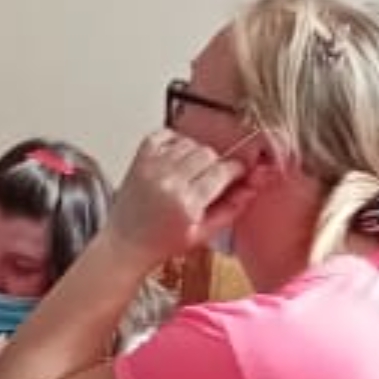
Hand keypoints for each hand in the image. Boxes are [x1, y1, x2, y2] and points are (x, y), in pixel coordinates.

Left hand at [108, 129, 254, 263]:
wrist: (126, 243)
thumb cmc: (162, 243)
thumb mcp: (203, 234)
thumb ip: (231, 209)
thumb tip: (252, 186)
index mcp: (186, 203)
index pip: (222, 171)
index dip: (236, 169)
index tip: (238, 172)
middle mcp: (168, 181)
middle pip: (207, 153)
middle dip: (216, 163)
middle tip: (212, 177)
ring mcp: (151, 168)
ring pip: (189, 143)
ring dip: (196, 153)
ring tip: (192, 171)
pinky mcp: (139, 160)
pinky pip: (164, 135)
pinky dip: (174, 141)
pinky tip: (176, 158)